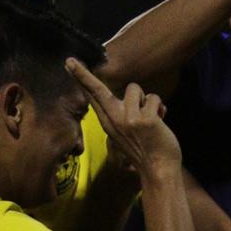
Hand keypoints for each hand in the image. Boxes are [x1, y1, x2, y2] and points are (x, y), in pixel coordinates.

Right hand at [67, 58, 180, 173]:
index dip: (82, 79)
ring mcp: (129, 119)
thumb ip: (122, 115)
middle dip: (83, 74)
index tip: (69, 63)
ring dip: (147, 99)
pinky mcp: (145, 120)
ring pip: (136, 89)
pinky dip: (161, 107)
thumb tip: (128, 96)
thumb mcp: (126, 134)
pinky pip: (154, 99)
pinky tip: (161, 121)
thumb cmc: (146, 150)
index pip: (92, 97)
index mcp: (108, 123)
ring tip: (151, 115)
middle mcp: (114, 119)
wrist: (159, 170)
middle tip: (69, 60)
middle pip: (98, 89)